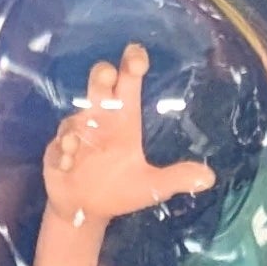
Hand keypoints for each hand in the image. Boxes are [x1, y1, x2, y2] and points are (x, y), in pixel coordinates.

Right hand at [42, 43, 214, 225]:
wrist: (86, 210)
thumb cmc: (119, 190)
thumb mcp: (151, 186)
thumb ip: (176, 178)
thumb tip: (209, 178)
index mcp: (124, 122)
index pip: (128, 85)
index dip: (131, 66)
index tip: (137, 55)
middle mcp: (100, 121)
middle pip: (98, 85)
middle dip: (102, 76)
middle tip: (109, 74)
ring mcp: (76, 135)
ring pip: (74, 118)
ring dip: (77, 126)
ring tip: (78, 142)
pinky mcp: (57, 152)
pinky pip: (58, 146)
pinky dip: (62, 151)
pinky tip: (67, 161)